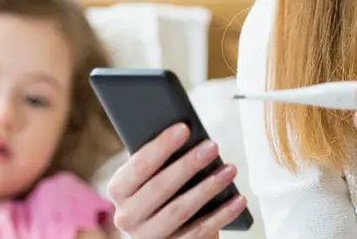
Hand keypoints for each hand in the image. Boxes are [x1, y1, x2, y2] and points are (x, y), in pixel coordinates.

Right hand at [106, 123, 247, 238]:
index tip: (184, 128)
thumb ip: (162, 158)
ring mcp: (148, 236)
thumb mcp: (154, 173)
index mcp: (118, 189)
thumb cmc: (162, 190)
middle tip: (212, 146)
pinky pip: (199, 232)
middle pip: (159, 188)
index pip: (138, 166)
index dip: (161, 147)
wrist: (163, 230)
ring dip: (208, 188)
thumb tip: (190, 133)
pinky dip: (221, 214)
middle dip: (188, 165)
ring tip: (229, 170)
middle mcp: (126, 216)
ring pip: (180, 211)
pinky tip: (238, 199)